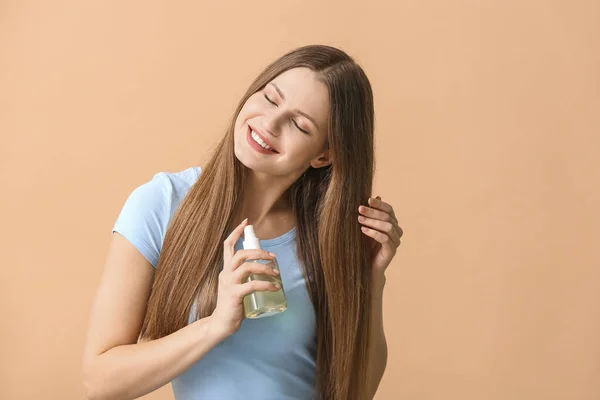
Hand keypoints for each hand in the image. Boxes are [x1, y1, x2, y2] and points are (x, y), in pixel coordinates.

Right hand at [211, 218, 281, 337]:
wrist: (221, 323)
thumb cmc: (231, 304)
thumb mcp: (236, 285)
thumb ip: (245, 276)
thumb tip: (264, 269)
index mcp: (226, 269)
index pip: (227, 245)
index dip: (236, 232)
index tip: (246, 222)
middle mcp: (226, 273)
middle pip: (241, 253)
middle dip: (258, 251)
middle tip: (273, 257)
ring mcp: (229, 284)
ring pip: (247, 267)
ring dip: (264, 267)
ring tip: (276, 273)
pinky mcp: (234, 295)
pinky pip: (252, 285)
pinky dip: (266, 284)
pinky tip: (275, 287)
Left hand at [358, 196, 402, 273]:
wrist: (367, 267)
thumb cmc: (366, 245)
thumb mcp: (367, 227)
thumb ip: (371, 214)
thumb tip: (375, 196)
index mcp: (392, 223)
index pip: (389, 209)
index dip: (379, 204)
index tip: (367, 200)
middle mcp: (396, 231)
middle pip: (387, 217)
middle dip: (373, 212)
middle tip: (359, 209)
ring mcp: (396, 241)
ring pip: (387, 226)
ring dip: (373, 221)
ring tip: (359, 220)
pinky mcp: (392, 251)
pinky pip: (385, 238)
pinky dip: (374, 233)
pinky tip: (363, 230)